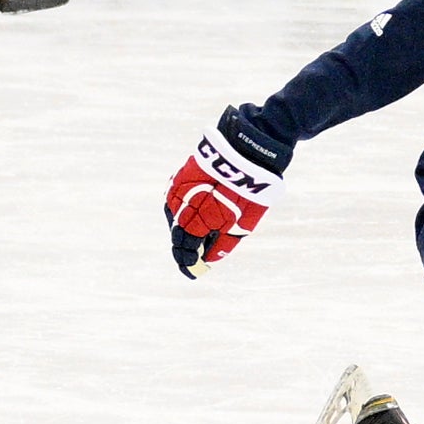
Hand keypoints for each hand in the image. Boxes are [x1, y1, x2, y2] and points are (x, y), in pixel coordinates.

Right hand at [164, 113, 285, 277]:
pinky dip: (184, 210)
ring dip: (184, 227)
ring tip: (198, 233)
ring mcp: (176, 192)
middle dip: (185, 247)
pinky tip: (195, 212)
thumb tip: (209, 260)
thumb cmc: (248, 192)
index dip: (187, 262)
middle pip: (177, 236)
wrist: (245, 153)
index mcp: (195, 223)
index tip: (192, 271)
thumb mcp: (242, 225)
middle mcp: (180, 209)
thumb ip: (223, 244)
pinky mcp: (177, 179)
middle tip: (194, 255)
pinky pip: (175, 202)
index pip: (184, 250)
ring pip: (174, 218)